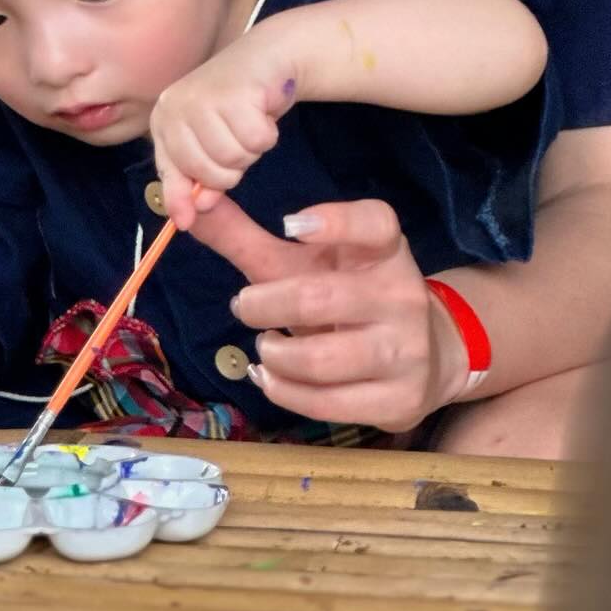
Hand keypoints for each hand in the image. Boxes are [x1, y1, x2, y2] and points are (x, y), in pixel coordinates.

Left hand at [151, 34, 294, 228]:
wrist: (264, 60)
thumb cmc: (235, 108)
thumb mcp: (210, 146)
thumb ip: (196, 181)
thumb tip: (186, 219)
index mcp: (164, 120)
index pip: (169, 172)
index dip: (182, 196)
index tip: (189, 218)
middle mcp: (176, 107)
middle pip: (206, 172)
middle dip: (230, 169)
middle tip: (237, 142)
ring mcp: (202, 98)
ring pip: (233, 159)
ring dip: (250, 150)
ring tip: (248, 124)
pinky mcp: (233, 94)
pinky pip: (256, 141)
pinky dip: (266, 135)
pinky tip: (262, 113)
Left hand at [191, 196, 469, 432]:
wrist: (423, 355)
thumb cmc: (346, 296)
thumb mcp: (301, 262)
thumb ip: (245, 236)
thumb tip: (186, 206)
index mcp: (383, 249)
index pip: (375, 223)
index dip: (335, 221)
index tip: (289, 225)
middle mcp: (402, 294)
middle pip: (319, 298)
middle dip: (263, 305)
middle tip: (244, 305)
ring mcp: (406, 350)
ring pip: (320, 359)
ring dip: (274, 354)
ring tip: (264, 346)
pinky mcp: (400, 400)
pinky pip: (328, 403)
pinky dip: (285, 392)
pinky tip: (271, 377)